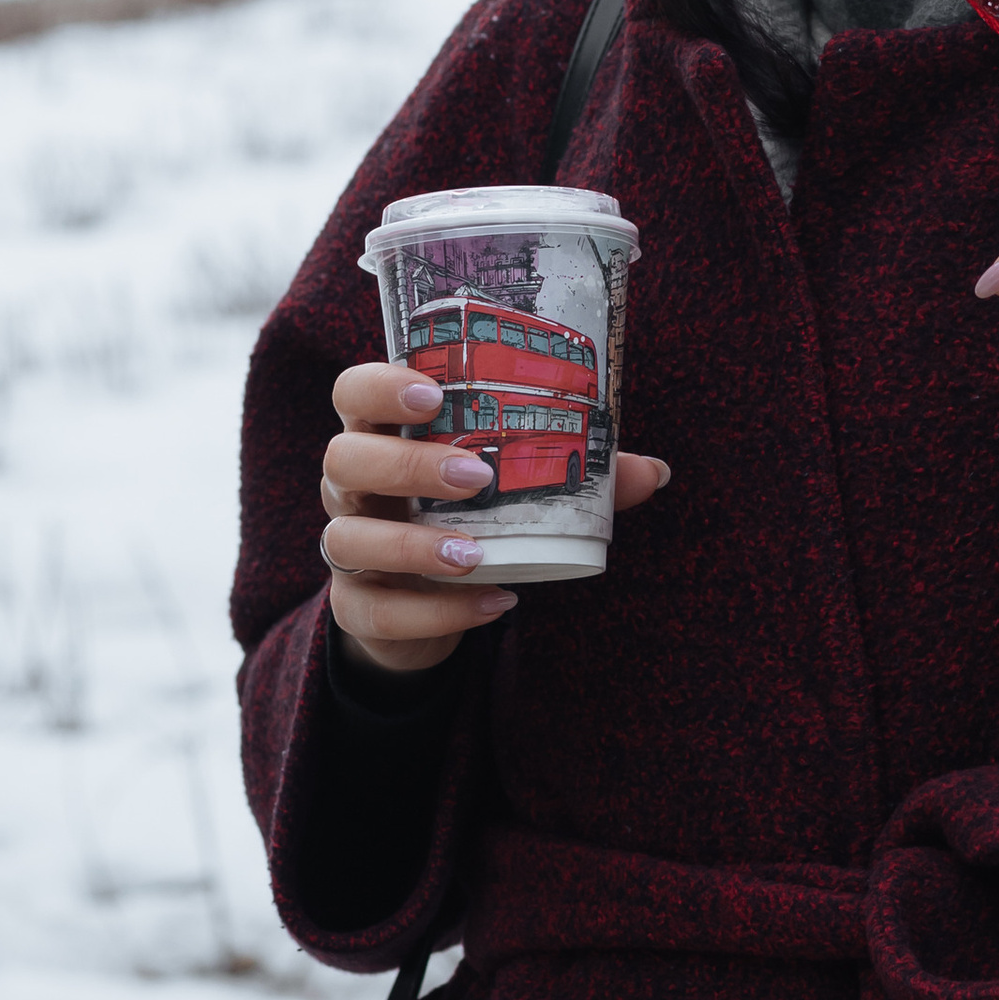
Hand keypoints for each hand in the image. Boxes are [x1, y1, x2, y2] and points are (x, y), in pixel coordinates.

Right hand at [320, 361, 670, 678]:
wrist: (432, 610)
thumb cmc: (472, 521)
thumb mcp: (519, 493)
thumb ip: (577, 479)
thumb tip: (655, 471)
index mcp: (385, 437)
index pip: (354, 393)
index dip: (381, 386)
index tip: (435, 394)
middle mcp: (352, 488)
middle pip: (343, 459)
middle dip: (407, 464)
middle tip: (474, 475)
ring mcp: (347, 547)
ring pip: (346, 538)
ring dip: (414, 545)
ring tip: (477, 553)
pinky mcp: (356, 607)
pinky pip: (375, 610)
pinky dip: (435, 612)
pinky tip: (492, 603)